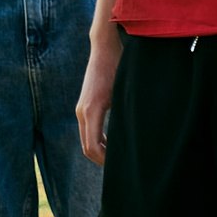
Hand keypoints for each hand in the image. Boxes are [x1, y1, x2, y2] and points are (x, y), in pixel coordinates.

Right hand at [77, 37, 119, 164]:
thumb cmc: (118, 68)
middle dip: (103, 160)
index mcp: (91, 110)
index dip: (105, 161)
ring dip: (101, 152)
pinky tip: (114, 143)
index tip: (122, 165)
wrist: (104, 49)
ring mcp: (81, 109)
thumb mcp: (125, 94)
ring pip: (86, 141)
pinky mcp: (84, 106)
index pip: (92, 147)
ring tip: (120, 157)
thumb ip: (125, 117)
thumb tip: (135, 141)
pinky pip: (88, 132)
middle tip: (123, 167)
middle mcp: (82, 112)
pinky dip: (99, 142)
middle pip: (87, 148)